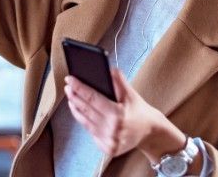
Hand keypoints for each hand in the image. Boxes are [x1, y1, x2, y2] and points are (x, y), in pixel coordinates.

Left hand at [64, 68, 184, 159]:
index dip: (79, 88)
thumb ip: (119, 81)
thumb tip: (107, 68)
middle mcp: (112, 130)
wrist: (150, 132)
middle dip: (74, 97)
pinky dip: (84, 121)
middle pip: (86, 110)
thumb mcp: (132, 94)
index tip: (70, 79)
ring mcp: (109, 141)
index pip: (93, 99)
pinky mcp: (107, 149)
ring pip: (85, 122)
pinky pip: (91, 132)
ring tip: (71, 97)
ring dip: (76, 109)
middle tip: (68, 86)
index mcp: (118, 115)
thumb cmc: (140, 111)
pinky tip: (80, 112)